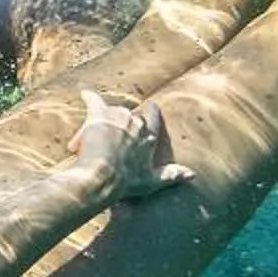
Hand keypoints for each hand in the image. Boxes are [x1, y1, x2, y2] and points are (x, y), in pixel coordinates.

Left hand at [68, 91, 192, 199]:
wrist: (103, 176)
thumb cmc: (126, 182)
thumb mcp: (152, 182)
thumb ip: (171, 175)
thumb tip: (192, 174)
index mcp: (149, 139)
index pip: (153, 122)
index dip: (152, 114)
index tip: (153, 106)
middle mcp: (137, 125)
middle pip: (130, 117)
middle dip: (121, 124)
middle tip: (109, 136)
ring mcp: (119, 118)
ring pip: (111, 113)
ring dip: (102, 123)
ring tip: (88, 142)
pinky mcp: (100, 115)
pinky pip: (94, 100)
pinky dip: (89, 97)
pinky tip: (85, 94)